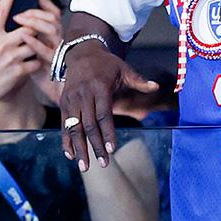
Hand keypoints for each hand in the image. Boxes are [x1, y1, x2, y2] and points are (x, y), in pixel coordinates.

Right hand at [0, 0, 43, 115]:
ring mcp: (12, 58)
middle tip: (35, 24)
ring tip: (35, 44)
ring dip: (37, 42)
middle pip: (28, 25)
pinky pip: (36, 61)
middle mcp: (2, 44)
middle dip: (34, 23)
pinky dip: (37, 60)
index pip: (2, 9)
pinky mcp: (20, 71)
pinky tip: (33, 61)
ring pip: (35, 42)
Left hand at [12, 0, 64, 101]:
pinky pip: (47, 51)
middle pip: (52, 18)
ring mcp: (57, 52)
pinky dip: (35, 42)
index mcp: (52, 36)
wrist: (52, 92)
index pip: (52, 13)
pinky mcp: (53, 65)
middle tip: (18, 11)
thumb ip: (30, 33)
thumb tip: (17, 17)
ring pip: (53, 29)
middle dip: (36, 11)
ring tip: (20, 19)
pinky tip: (24, 36)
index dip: (44, 1)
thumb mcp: (38, 50)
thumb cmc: (43, 71)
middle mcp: (57, 41)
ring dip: (36, 22)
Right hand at [59, 41, 157, 171]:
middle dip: (95, 146)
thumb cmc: (107, 64)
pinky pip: (64, 125)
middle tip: (103, 164)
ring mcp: (71, 99)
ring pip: (74, 128)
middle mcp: (83, 94)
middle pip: (89, 125)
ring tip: (85, 167)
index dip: (107, 132)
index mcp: (99, 87)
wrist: (82, 53)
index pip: (103, 114)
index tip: (111, 149)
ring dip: (79, 148)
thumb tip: (157, 86)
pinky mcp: (63, 103)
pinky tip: (70, 155)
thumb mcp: (124, 69)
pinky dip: (66, 140)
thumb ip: (139, 80)